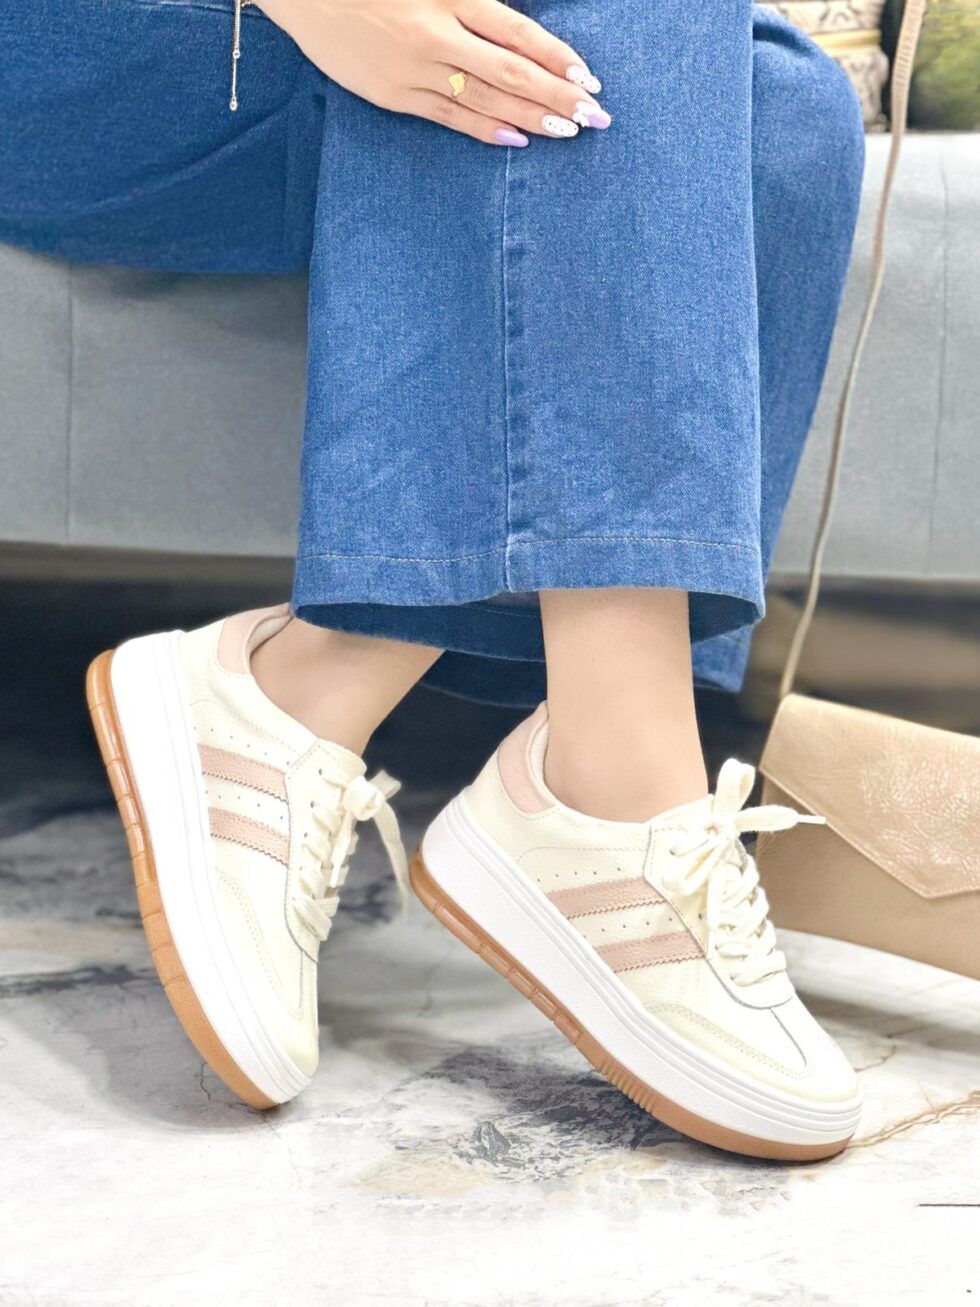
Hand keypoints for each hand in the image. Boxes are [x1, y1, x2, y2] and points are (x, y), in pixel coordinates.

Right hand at [257, 0, 609, 145]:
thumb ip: (470, 0)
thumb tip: (516, 29)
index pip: (519, 33)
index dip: (558, 58)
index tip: (589, 78)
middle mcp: (436, 34)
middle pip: (512, 73)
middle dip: (559, 96)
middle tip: (596, 117)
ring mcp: (414, 69)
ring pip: (485, 101)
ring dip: (532, 118)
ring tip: (568, 131)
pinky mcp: (393, 94)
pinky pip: (448, 117)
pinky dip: (485, 130)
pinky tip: (517, 139)